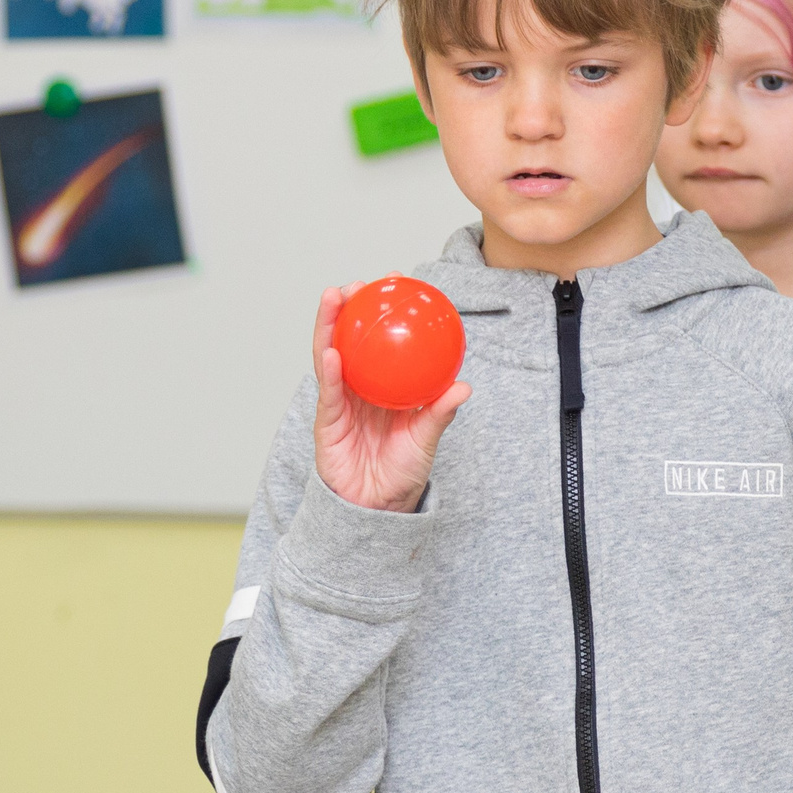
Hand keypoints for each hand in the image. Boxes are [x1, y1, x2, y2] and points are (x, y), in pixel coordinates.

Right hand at [310, 281, 469, 513]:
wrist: (378, 508)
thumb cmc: (402, 473)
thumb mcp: (426, 439)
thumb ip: (440, 412)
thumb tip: (464, 386)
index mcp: (382, 386)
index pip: (382, 343)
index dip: (386, 314)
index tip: (395, 285)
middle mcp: (359, 387)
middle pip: (350, 340)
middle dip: (348, 309)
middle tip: (357, 284)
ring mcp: (340, 401)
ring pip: (331, 355)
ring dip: (329, 325)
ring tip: (333, 298)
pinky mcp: (327, 421)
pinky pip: (329, 392)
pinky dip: (330, 370)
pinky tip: (331, 350)